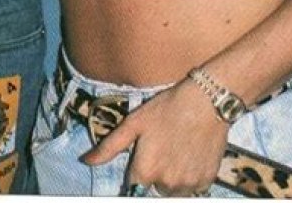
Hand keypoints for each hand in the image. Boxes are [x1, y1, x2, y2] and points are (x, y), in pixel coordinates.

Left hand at [82, 80, 227, 196]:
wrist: (206, 102)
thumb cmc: (167, 108)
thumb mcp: (134, 122)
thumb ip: (109, 147)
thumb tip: (86, 161)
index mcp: (145, 171)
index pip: (134, 183)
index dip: (139, 165)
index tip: (146, 150)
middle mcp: (165, 184)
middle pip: (154, 186)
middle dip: (156, 171)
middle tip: (163, 145)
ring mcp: (187, 185)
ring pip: (173, 189)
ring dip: (173, 176)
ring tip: (177, 148)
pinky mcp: (206, 182)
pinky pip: (192, 187)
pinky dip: (190, 175)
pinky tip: (191, 153)